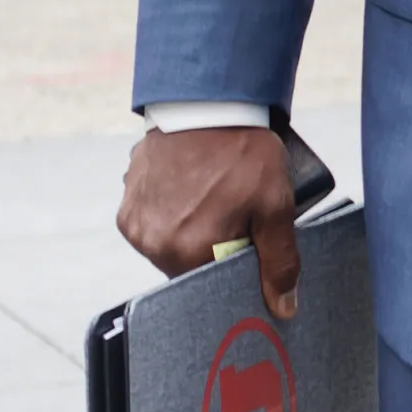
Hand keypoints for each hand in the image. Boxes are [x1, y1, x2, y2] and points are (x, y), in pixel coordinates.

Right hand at [116, 126, 302, 319]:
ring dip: (191, 232)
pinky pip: (153, 225)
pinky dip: (171, 215)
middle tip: (233, 214)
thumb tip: (284, 308)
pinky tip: (190, 192)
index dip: (235, 267)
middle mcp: (153, 243)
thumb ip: (280, 261)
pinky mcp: (127, 204)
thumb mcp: (275, 206)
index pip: (215, 284)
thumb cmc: (242, 152)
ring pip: (171, 247)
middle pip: (191, 266)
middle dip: (214, 248)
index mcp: (188, 251)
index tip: (247, 244)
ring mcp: (135, 223)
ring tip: (211, 199)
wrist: (206, 103)